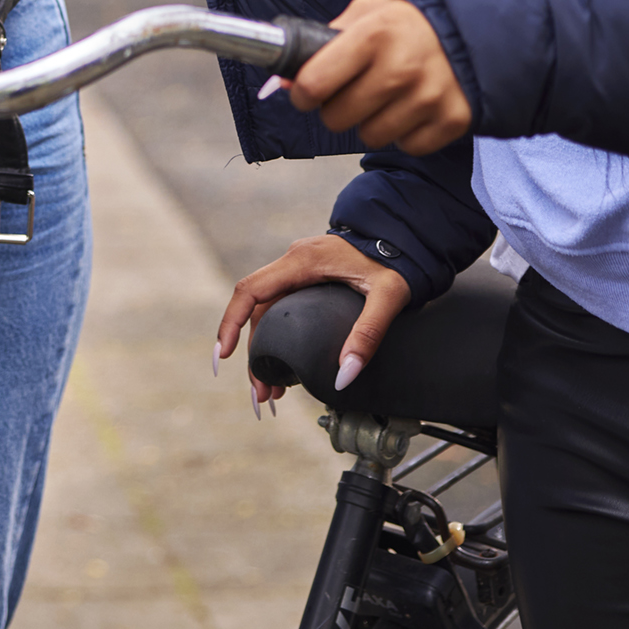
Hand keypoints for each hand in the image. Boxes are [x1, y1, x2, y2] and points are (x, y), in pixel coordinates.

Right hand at [214, 234, 411, 412]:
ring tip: (272, 389)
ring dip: (263, 349)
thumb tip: (344, 375)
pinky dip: (276, 337)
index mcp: (302, 261)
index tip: (223, 355)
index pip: (250, 290)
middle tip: (261, 393)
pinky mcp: (307, 278)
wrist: (404, 235)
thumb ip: (368, 334)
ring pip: (266, 312)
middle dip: (251, 353)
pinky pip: (280, 308)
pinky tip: (284, 364)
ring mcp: (298, 269)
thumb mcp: (388, 297)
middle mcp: (293, 262)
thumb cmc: (396, 261)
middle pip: (254, 309)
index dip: (231, 323)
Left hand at [280, 0, 471, 153]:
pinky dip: (406, 133)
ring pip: (370, 136)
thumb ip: (324, 42)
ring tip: (386, 98)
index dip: (302, 93)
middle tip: (350, 93)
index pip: (314, 84)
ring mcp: (428, 98)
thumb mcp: (368, 12)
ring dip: (371, 122)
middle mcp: (399, 70)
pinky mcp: (452, 121)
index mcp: (372, 36)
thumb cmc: (412, 20)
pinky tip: (413, 108)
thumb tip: (283, 80)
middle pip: (337, 118)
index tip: (305, 93)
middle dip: (335, 109)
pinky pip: (408, 146)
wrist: (478, 25)